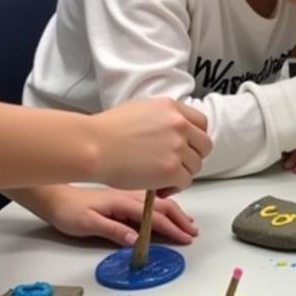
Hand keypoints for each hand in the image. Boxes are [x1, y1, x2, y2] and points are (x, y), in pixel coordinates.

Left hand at [29, 186, 197, 246]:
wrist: (54, 195)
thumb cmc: (68, 211)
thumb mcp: (87, 224)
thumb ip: (112, 230)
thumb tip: (136, 240)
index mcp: (123, 203)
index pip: (154, 217)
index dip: (172, 229)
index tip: (185, 239)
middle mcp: (130, 196)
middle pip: (163, 207)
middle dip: (180, 220)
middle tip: (193, 233)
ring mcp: (128, 194)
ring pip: (160, 202)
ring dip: (177, 213)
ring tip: (189, 223)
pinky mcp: (125, 195)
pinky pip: (152, 200)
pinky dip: (167, 206)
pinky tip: (170, 210)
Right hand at [88, 98, 211, 191]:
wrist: (92, 146)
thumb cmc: (106, 131)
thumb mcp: (140, 109)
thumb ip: (162, 118)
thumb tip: (173, 131)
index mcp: (172, 107)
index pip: (201, 123)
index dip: (194, 138)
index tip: (187, 147)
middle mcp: (179, 125)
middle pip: (204, 145)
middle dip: (192, 157)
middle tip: (176, 165)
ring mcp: (177, 147)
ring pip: (195, 165)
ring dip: (182, 173)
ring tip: (162, 177)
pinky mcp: (172, 169)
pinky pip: (185, 181)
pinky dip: (174, 187)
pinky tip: (159, 187)